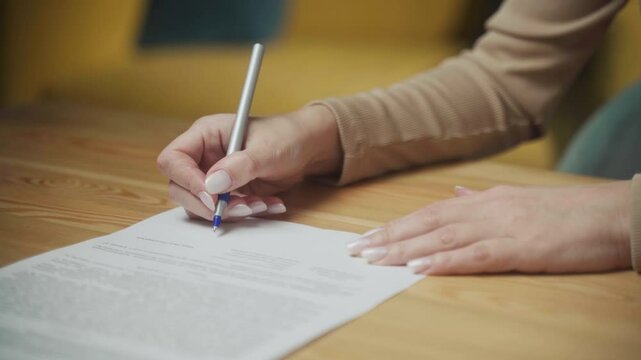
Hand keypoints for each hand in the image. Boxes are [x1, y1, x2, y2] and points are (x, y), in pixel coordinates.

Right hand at [157, 105, 340, 220]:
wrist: (306, 148)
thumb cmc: (286, 137)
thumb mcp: (266, 150)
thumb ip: (239, 166)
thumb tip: (212, 185)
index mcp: (205, 135)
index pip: (173, 159)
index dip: (187, 180)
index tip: (211, 196)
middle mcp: (204, 156)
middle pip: (180, 188)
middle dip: (208, 204)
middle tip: (239, 207)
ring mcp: (213, 176)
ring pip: (200, 204)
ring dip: (228, 211)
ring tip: (260, 205)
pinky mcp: (227, 193)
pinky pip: (222, 211)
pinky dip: (242, 213)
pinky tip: (267, 204)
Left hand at [347, 182, 631, 274]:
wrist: (615, 213)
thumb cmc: (569, 213)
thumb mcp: (519, 200)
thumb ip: (483, 201)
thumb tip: (456, 196)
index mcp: (486, 201)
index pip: (430, 213)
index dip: (396, 226)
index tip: (368, 237)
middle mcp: (487, 210)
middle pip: (427, 224)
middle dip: (389, 237)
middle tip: (356, 250)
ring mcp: (503, 228)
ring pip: (443, 239)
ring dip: (405, 250)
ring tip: (375, 260)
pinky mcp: (522, 249)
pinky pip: (476, 256)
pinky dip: (444, 262)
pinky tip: (419, 269)